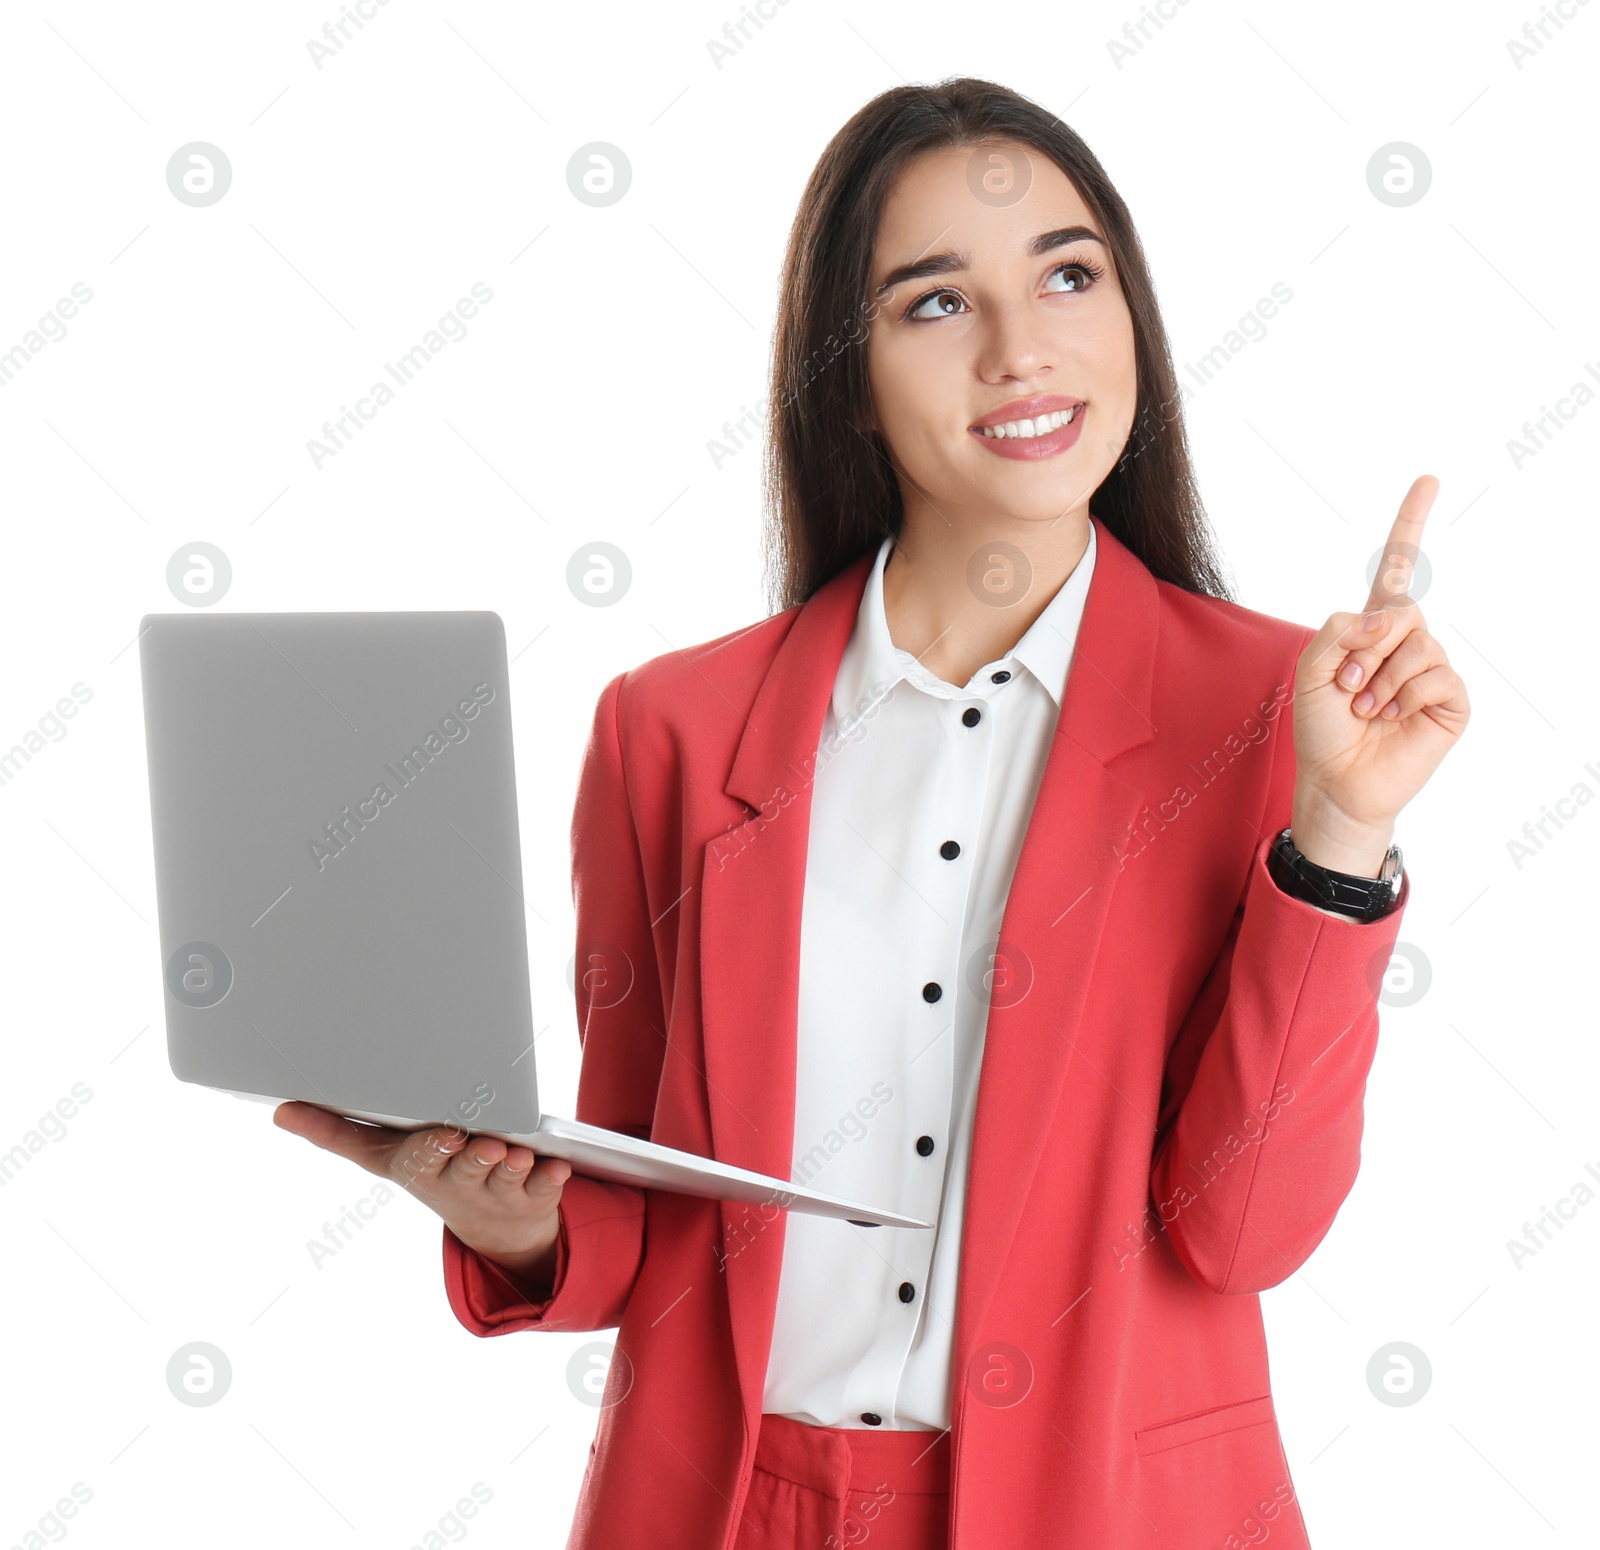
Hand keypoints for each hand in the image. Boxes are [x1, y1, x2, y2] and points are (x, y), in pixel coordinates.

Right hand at [272, 1100, 571, 1292]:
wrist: (495, 1230)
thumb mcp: (383, 1153)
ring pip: (505, 1177)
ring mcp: (497, 1190)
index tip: (446, 1134)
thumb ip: (336, 1130)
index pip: (421, 1160)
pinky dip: (551, 1176)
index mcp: (421, 1168)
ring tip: (516, 1151)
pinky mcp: (535, 1194)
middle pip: (464, 1168)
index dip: (433, 1149)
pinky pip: (546, 1186)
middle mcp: (458, 1182)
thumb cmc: (433, 1168)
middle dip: (472, 1156)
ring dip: (510, 1165)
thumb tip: (280, 1110)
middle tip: (481, 1141)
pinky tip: (558, 1166)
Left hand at [1290, 475, 1470, 875]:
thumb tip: (1386, 616)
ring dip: (1380, 679)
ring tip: (1365, 707)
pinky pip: (1436, 674)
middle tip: (1346, 686)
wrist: (1336, 780)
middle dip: (1364, 649)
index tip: (1428, 479)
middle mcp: (1406, 642)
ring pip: (1418, 644)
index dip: (1410, 524)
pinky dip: (1404, 696)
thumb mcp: (1309, 668)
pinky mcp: (1450, 699)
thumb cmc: (1321, 726)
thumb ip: (1337, 629)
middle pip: (1399, 610)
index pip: (1397, 569)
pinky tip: (1392, 718)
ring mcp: (1431, 669)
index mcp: (1370, 628)